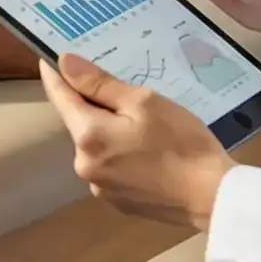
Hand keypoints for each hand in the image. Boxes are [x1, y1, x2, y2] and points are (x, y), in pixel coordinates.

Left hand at [38, 53, 235, 230]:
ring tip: (143, 126)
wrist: (213, 197)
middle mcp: (84, 165)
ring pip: (95, 147)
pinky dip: (119, 155)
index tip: (47, 59)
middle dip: (92, 106)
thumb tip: (64, 64)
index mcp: (88, 136)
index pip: (60, 98)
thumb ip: (100, 84)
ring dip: (108, 132)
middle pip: (79, 123)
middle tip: (121, 93)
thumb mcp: (144, 103)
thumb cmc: (182, 143)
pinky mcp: (116, 202)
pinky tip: (147, 153)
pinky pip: (109, 168)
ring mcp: (99, 187)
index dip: (55, 77)